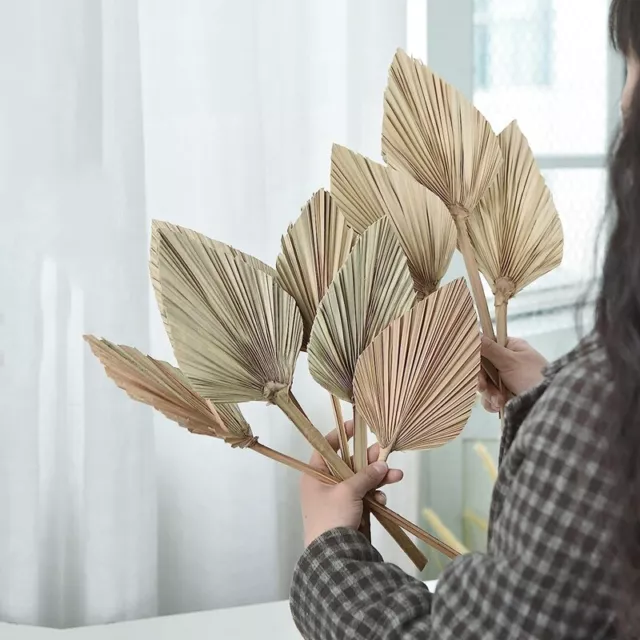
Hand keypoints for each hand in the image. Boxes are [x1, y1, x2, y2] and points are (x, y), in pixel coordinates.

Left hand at [300, 421, 403, 546]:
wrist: (333, 557)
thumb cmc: (332, 518)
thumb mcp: (348, 492)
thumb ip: (365, 475)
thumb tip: (381, 464)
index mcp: (315, 475)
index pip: (326, 448)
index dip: (340, 435)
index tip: (355, 426)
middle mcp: (325, 484)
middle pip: (348, 464)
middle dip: (368, 460)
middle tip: (384, 452)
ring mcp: (339, 499)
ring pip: (361, 480)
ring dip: (378, 478)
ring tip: (396, 475)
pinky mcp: (351, 512)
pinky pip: (366, 497)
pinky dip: (375, 496)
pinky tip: (382, 499)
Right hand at [479, 336, 547, 412]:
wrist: (548, 403)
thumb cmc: (532, 376)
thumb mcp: (510, 361)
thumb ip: (489, 348)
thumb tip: (474, 333)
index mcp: (509, 347)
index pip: (485, 346)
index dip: (476, 356)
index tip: (472, 365)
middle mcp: (505, 361)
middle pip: (481, 367)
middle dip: (482, 380)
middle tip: (482, 387)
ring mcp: (504, 379)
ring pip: (484, 384)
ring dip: (489, 394)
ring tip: (499, 400)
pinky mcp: (504, 395)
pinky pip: (489, 397)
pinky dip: (492, 403)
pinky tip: (499, 406)